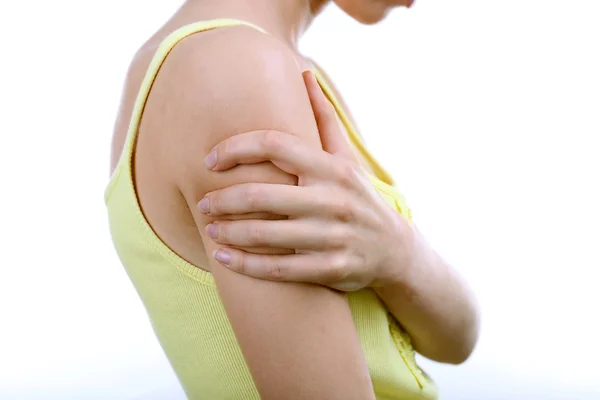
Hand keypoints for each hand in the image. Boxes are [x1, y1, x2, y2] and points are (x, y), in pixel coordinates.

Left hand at [198, 71, 414, 290]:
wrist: (395, 250)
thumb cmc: (359, 197)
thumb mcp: (347, 158)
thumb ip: (323, 118)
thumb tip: (304, 74)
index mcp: (332, 168)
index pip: (275, 144)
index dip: (235, 147)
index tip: (211, 159)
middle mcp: (333, 199)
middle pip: (260, 194)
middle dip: (222, 199)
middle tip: (203, 202)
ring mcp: (333, 236)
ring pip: (265, 234)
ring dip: (228, 232)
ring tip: (209, 229)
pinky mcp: (331, 269)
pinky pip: (277, 269)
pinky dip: (244, 264)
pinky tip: (223, 257)